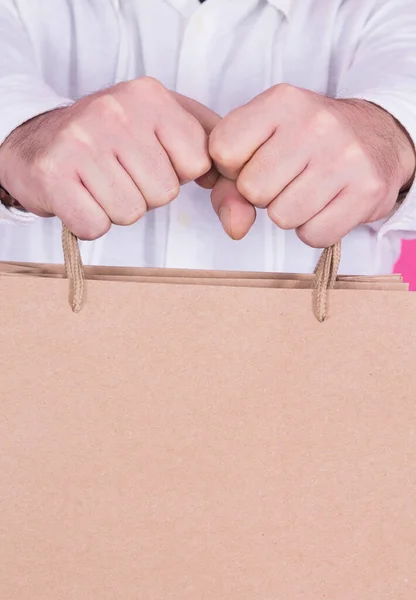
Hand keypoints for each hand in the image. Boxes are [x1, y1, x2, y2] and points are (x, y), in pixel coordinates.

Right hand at [0, 77, 215, 238]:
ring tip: (98, 183)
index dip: (176, 173)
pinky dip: (90, 222)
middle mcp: (115, 110)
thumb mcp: (164, 122)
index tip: (151, 159)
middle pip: (164, 192)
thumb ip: (209, 144)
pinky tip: (80, 197)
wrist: (39, 141)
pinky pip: (95, 226)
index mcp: (150, 96)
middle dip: (145, 193)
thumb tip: (238, 190)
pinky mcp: (54, 174)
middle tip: (119, 173)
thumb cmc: (112, 140)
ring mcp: (81, 141)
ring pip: (130, 212)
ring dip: (117, 208)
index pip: (198, 163)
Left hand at [209, 84, 415, 246]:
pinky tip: (325, 205)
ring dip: (288, 213)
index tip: (254, 161)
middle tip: (285, 179)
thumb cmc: (308, 142)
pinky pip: (314, 235)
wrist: (379, 137)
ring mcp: (345, 157)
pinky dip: (314, 229)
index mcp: (282, 101)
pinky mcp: (367, 190)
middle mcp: (315, 123)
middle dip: (262, 194)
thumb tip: (235, 227)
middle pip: (252, 189)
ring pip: (282, 217)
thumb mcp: (264, 139)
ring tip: (306, 191)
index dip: (232, 168)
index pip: (222, 150)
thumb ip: (229, 180)